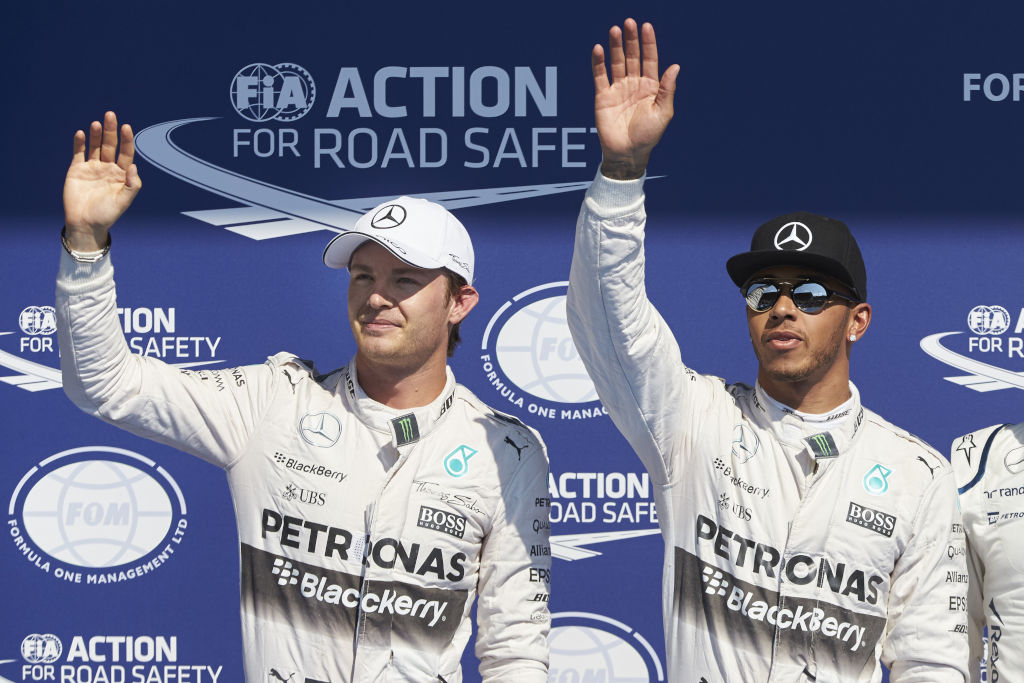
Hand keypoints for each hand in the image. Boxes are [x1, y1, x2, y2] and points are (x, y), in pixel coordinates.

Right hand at [63, 111, 141, 250]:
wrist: (85, 224)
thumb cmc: (107, 214)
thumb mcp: (124, 201)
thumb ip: (132, 185)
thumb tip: (134, 166)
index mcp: (121, 174)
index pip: (126, 153)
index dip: (126, 140)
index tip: (126, 127)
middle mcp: (108, 168)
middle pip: (110, 145)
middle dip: (111, 131)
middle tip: (110, 115)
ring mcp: (92, 168)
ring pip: (95, 146)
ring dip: (96, 135)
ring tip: (97, 123)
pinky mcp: (76, 169)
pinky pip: (79, 153)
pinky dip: (79, 143)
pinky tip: (81, 133)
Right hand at [592, 19, 678, 179]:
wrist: (627, 154)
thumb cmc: (648, 136)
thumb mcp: (663, 112)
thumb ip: (667, 89)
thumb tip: (675, 66)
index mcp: (651, 87)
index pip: (649, 59)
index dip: (648, 43)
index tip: (647, 27)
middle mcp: (634, 84)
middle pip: (632, 56)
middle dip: (631, 40)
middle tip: (629, 22)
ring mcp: (618, 89)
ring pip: (616, 62)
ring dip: (615, 46)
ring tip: (615, 30)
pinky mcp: (603, 96)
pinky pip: (600, 76)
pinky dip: (598, 63)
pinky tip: (598, 49)